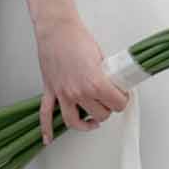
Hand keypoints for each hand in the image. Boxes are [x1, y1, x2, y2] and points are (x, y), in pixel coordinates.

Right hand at [34, 16, 128, 144]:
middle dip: (108, 109)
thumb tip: (113, 83)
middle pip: (100, 114)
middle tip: (110, 101)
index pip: (117, 104)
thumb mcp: (101, 56)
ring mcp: (62, 94)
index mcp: (95, 83)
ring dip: (87, 123)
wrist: (56, 29)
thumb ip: (106, 75)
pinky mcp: (50, 91)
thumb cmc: (77, 37)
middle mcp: (78, 92)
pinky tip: (48, 139)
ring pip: (75, 122)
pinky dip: (46, 129)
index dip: (123, 100)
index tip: (122, 96)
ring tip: (94, 120)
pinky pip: (46, 115)